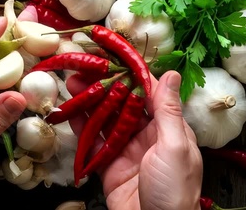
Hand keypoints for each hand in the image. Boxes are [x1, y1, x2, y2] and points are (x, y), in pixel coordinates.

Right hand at [68, 71, 202, 209]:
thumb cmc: (176, 191)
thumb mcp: (174, 147)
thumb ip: (168, 111)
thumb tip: (172, 74)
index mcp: (167, 128)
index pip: (148, 92)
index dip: (131, 72)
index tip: (114, 55)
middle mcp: (146, 135)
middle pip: (122, 103)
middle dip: (103, 84)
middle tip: (84, 67)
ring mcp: (125, 150)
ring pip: (105, 120)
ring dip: (88, 101)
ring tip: (71, 82)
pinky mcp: (108, 165)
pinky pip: (93, 143)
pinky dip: (81, 127)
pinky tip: (69, 112)